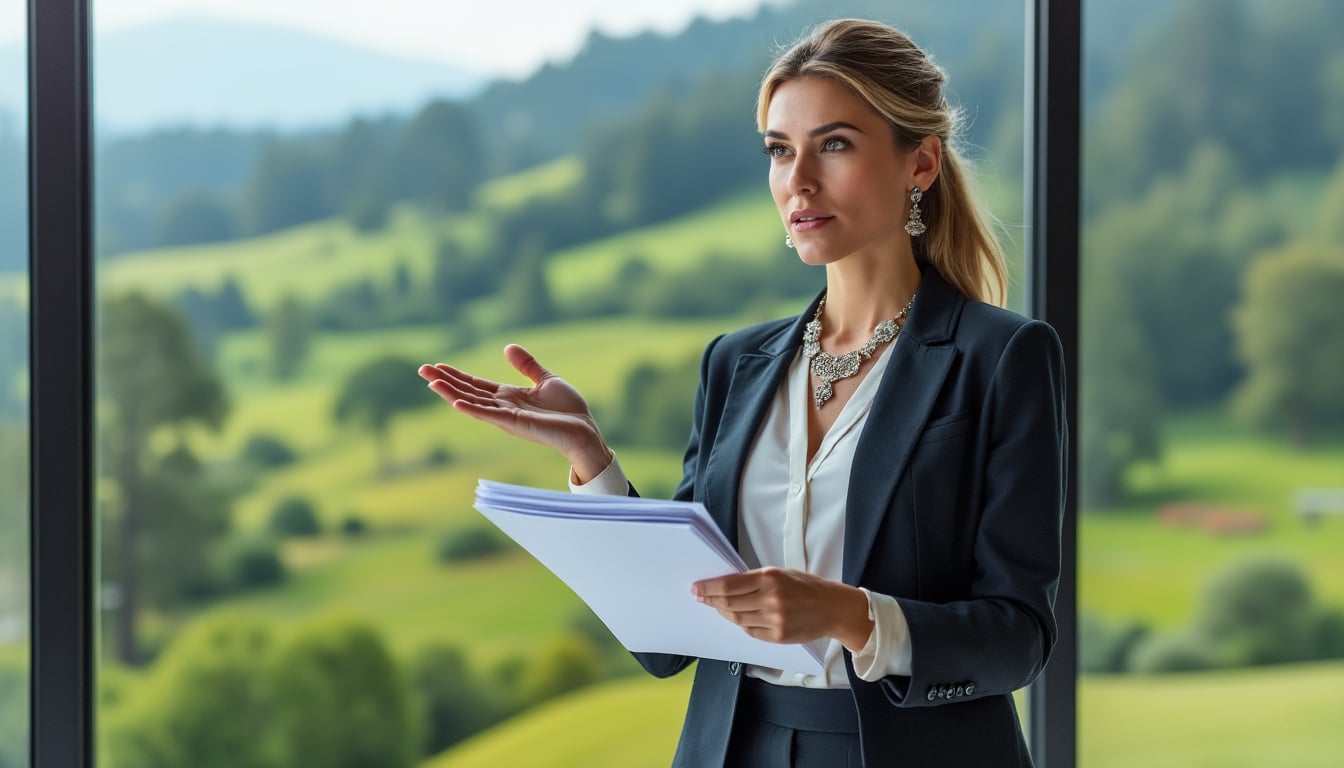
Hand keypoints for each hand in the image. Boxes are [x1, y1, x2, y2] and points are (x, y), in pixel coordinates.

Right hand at [418, 344, 613, 481]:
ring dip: (451, 394)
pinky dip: (473, 409)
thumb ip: (526, 365)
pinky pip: (490, 415)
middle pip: (468, 392)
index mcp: (508, 397)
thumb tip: (507, 346)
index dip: (456, 375)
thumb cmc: (568, 410)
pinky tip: (457, 402)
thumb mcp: (546, 380)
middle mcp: (502, 407)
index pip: (475, 384)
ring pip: (473, 403)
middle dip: (445, 381)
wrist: (585, 431)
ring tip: (431, 382)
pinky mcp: (516, 424)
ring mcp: (507, 417)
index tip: (436, 366)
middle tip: (421, 369)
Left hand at [692, 567, 873, 650]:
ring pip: (737, 618)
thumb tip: (726, 585)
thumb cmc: (808, 587)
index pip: (728, 585)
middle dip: (710, 600)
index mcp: (771, 578)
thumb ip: (755, 580)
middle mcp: (771, 599)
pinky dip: (741, 623)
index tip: (697, 587)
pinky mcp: (778, 636)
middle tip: (700, 596)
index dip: (709, 587)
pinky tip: (737, 617)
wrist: (834, 608)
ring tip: (717, 606)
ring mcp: (775, 620)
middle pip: (729, 603)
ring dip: (723, 612)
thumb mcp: (782, 574)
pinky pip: (750, 631)